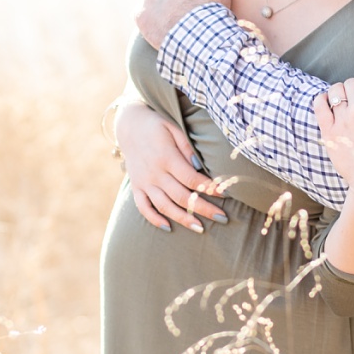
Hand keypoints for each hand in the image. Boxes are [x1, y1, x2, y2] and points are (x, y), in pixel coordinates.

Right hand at [116, 101, 226, 232]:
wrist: (129, 125)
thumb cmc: (158, 126)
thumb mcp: (174, 129)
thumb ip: (187, 149)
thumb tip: (199, 167)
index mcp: (166, 158)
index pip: (192, 179)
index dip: (209, 189)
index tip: (225, 195)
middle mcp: (154, 173)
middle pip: (182, 196)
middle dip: (203, 209)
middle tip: (223, 218)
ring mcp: (144, 182)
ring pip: (164, 206)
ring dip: (183, 219)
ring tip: (201, 228)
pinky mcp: (136, 187)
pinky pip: (143, 207)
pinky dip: (154, 219)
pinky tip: (168, 227)